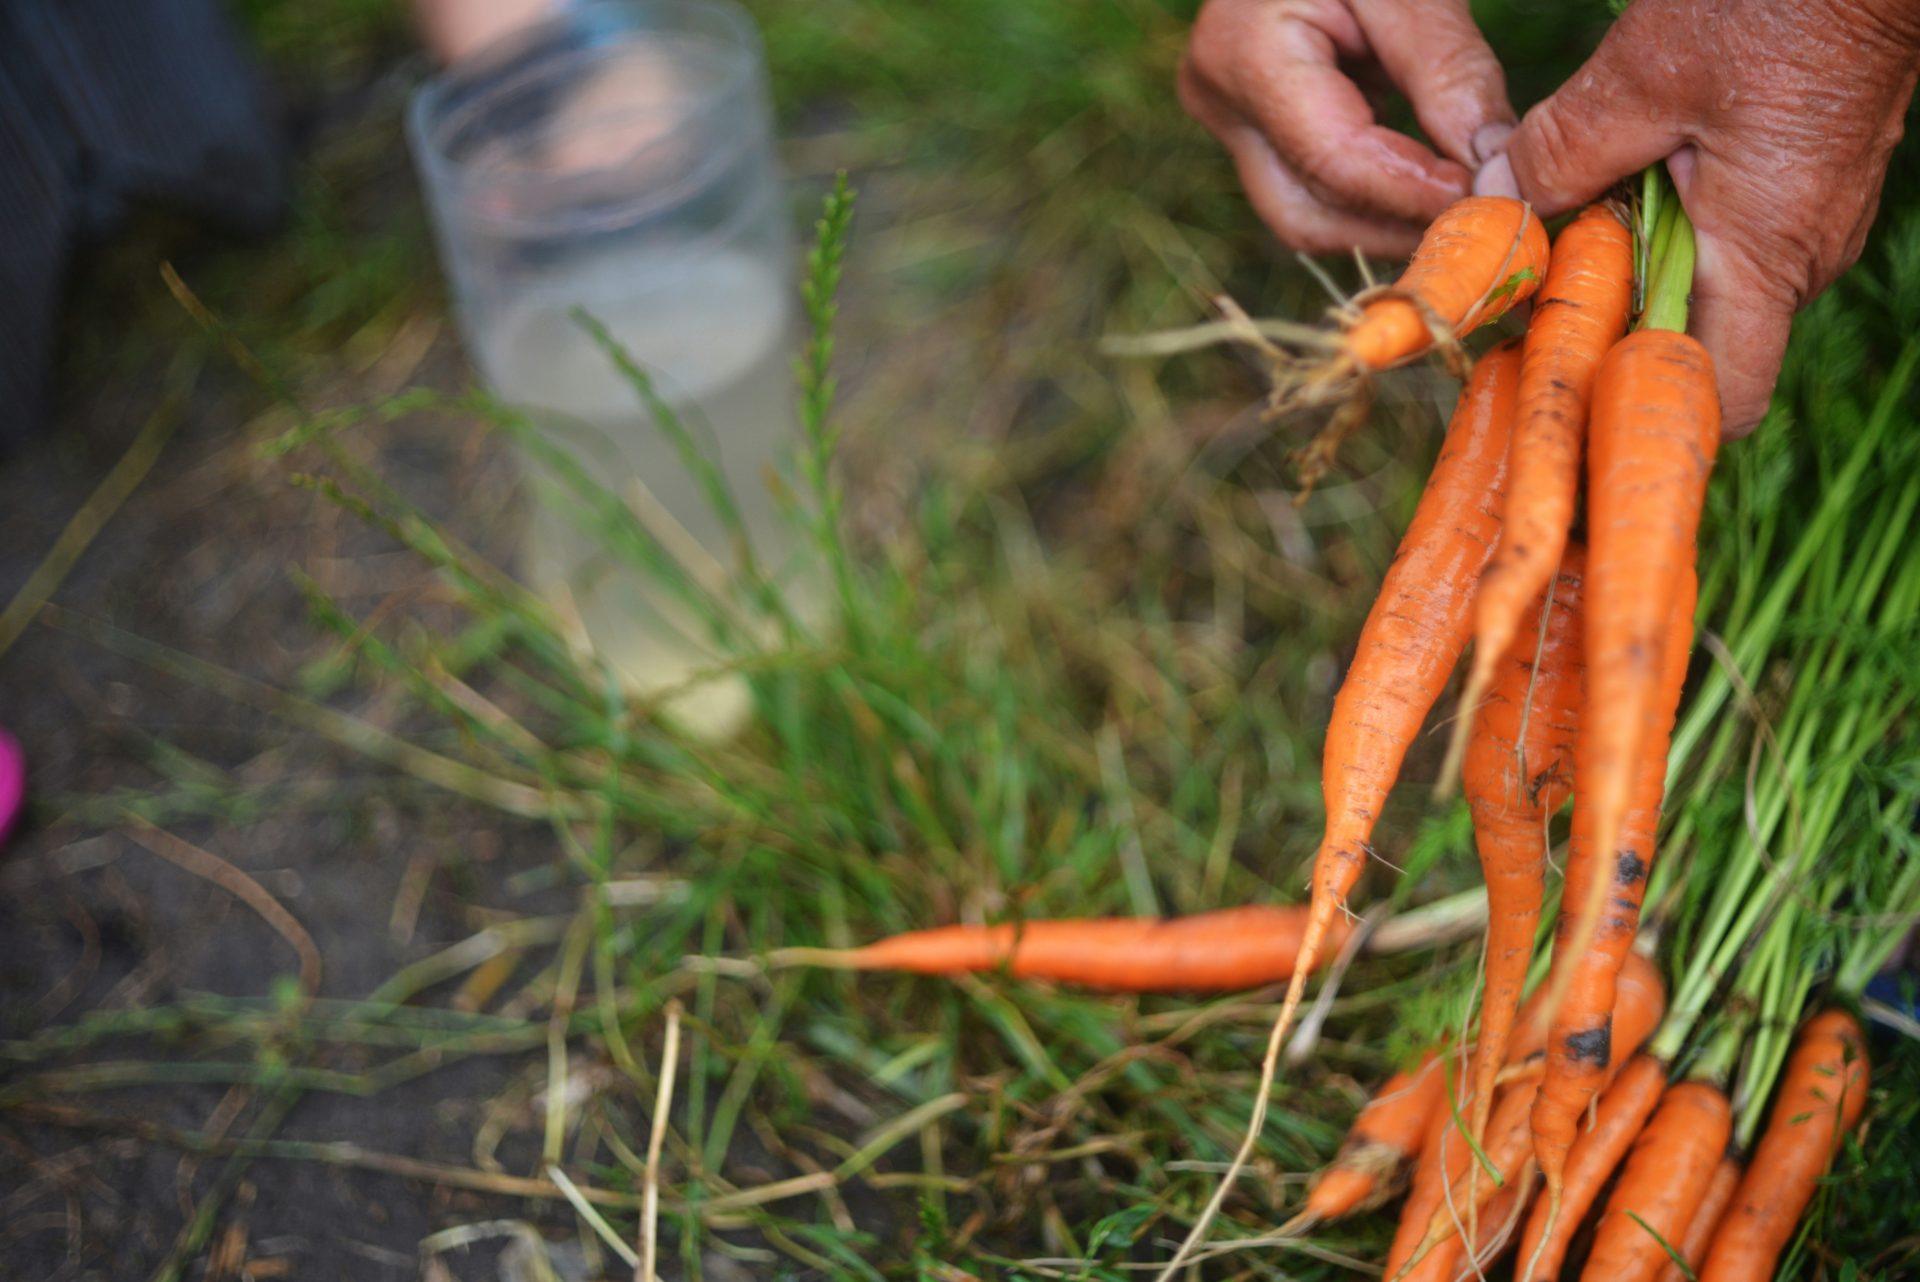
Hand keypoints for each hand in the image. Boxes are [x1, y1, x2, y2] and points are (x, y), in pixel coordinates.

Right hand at [1180, 0, 1515, 256]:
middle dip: (1397, 230)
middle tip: (1482, 229)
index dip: (1415, 196)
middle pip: (1307, 215)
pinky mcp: (1251, 125)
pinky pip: (1313, 186)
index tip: (1494, 206)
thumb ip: (1449, 73)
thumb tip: (1494, 170)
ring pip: (1307, 215)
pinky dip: (1376, 194)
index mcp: (1244, 54)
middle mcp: (1221, 101)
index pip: (1334, 162)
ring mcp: (1228, 119)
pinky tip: (1433, 187)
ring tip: (1464, 211)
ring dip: (1388, 222)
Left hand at [1480, 0, 1919, 434]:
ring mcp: (1811, 226)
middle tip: (1537, 292)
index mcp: (1767, 256)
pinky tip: (1619, 185)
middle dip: (1616, 330)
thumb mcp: (1642, 75)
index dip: (1644, 404)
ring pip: (1711, 290)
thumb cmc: (1783, 5)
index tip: (1566, 371)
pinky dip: (1670, 230)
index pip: (1722, 399)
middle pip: (1700, 347)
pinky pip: (1732, 240)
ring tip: (1571, 227)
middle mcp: (1802, 258)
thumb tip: (1494, 199)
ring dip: (1636, 272)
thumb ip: (1560, 151)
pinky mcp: (1806, 190)